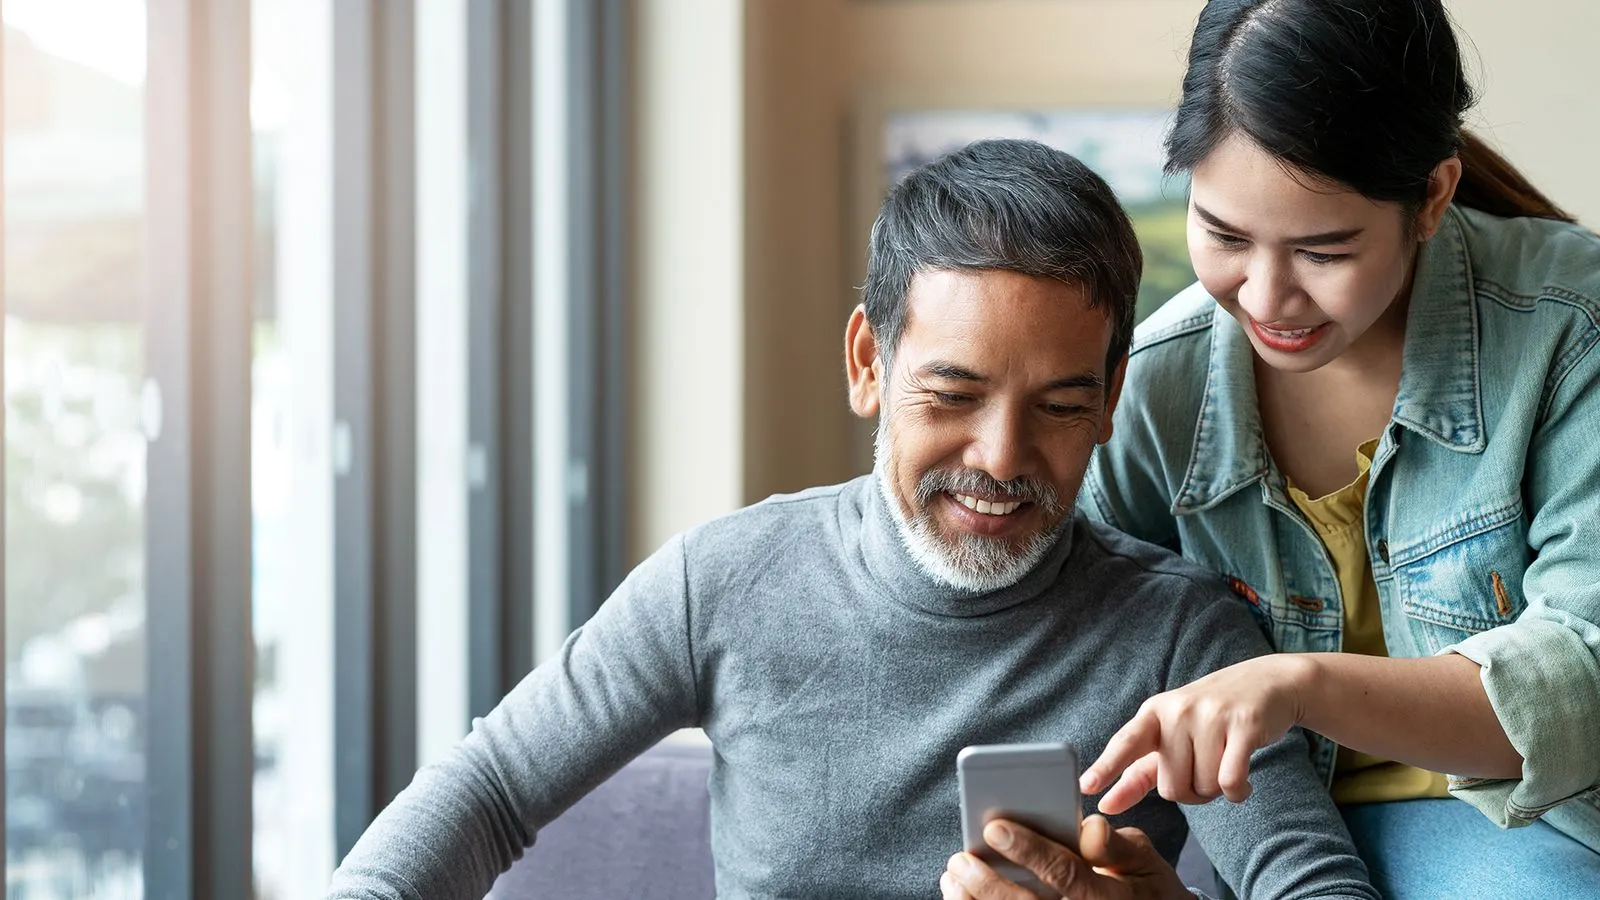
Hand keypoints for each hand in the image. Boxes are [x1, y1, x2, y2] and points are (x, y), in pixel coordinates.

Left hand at [939, 816, 1189, 899]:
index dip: (1030, 851)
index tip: (995, 827)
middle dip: (990, 884)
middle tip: (960, 859)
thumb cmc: (1141, 884)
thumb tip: (1088, 827)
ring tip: (953, 877)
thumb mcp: (1144, 860)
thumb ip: (1116, 845)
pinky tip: (960, 895)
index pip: (1067, 873)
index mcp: (1111, 897)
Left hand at [1080, 654, 1311, 814]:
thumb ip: (1138, 774)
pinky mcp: (1244, 725)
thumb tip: (1106, 804)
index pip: (1126, 743)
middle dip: (1190, 791)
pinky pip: (1230, 782)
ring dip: (1217, 790)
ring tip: (1224, 763)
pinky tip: (1243, 782)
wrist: (1267, 683)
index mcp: (1153, 712)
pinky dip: (1237, 792)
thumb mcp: (1170, 735)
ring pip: (1204, 788)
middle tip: (1204, 767)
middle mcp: (1178, 711)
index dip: (1106, 767)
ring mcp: (1211, 716)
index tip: (1086, 787)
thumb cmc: (1210, 717)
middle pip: (1172, 787)